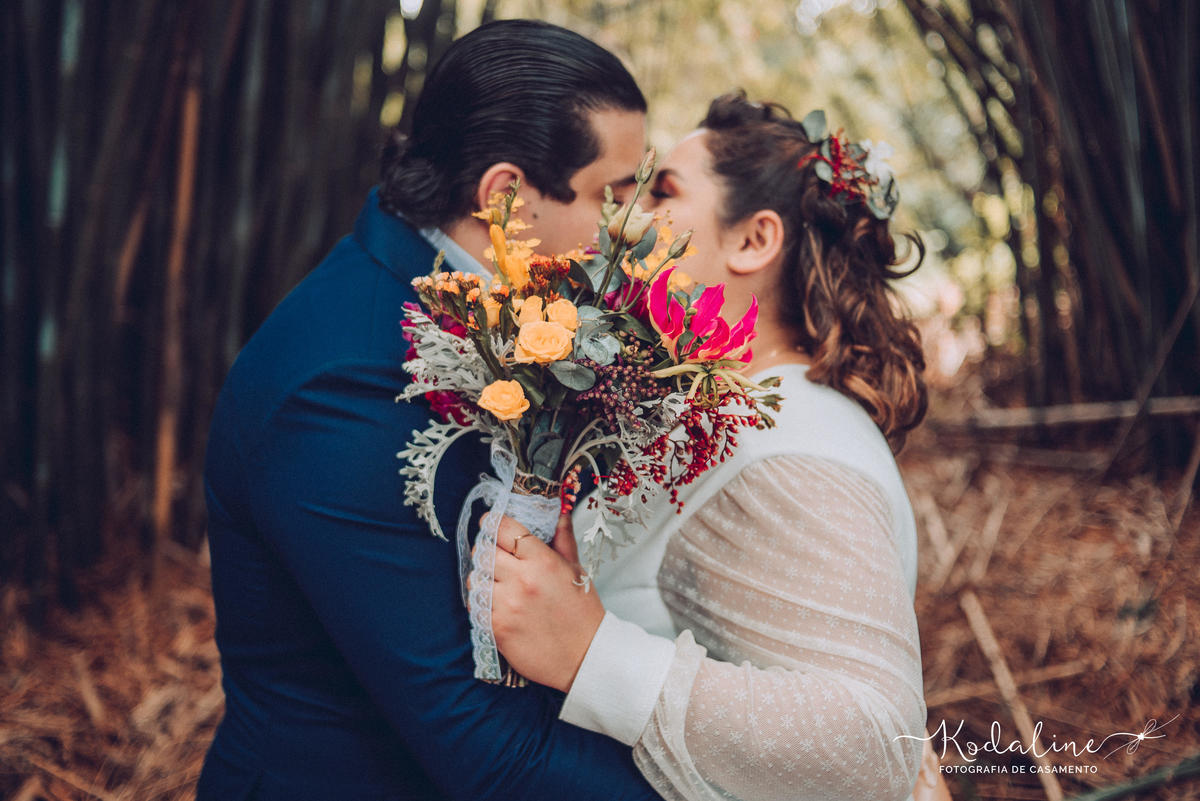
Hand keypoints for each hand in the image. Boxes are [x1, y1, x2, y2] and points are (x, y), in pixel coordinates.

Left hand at [490, 514, 603, 692]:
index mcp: (543, 560)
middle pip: (484, 550)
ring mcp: (507, 604)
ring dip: (482, 577)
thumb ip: (563, 540)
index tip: (491, 524)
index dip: (493, 523)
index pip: (503, 528)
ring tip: (495, 582)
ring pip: (475, 578)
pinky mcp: (497, 627)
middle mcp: (522, 579)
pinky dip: (481, 602)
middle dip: (486, 550)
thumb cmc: (582, 612)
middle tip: (494, 555)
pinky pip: (475, 605)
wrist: (585, 657)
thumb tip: (559, 513)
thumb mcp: (576, 570)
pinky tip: (495, 604)